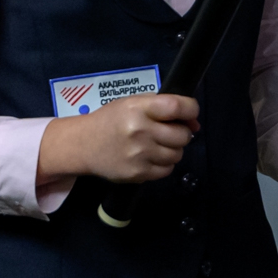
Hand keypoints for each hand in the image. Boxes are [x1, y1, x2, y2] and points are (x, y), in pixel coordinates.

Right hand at [39, 92, 199, 184]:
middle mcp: (140, 131)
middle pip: (182, 135)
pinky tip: (150, 157)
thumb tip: (194, 124)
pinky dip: (164, 164)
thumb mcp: (133, 103)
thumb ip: (163, 108)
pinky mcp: (137, 174)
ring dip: (173, 149)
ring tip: (158, 145)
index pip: (177, 107)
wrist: (84, 145)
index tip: (190, 113)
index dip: (191, 109)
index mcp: (138, 108)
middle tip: (170, 132)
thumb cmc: (111, 120)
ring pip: (177, 154)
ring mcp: (139, 155)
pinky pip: (166, 170)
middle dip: (182, 133)